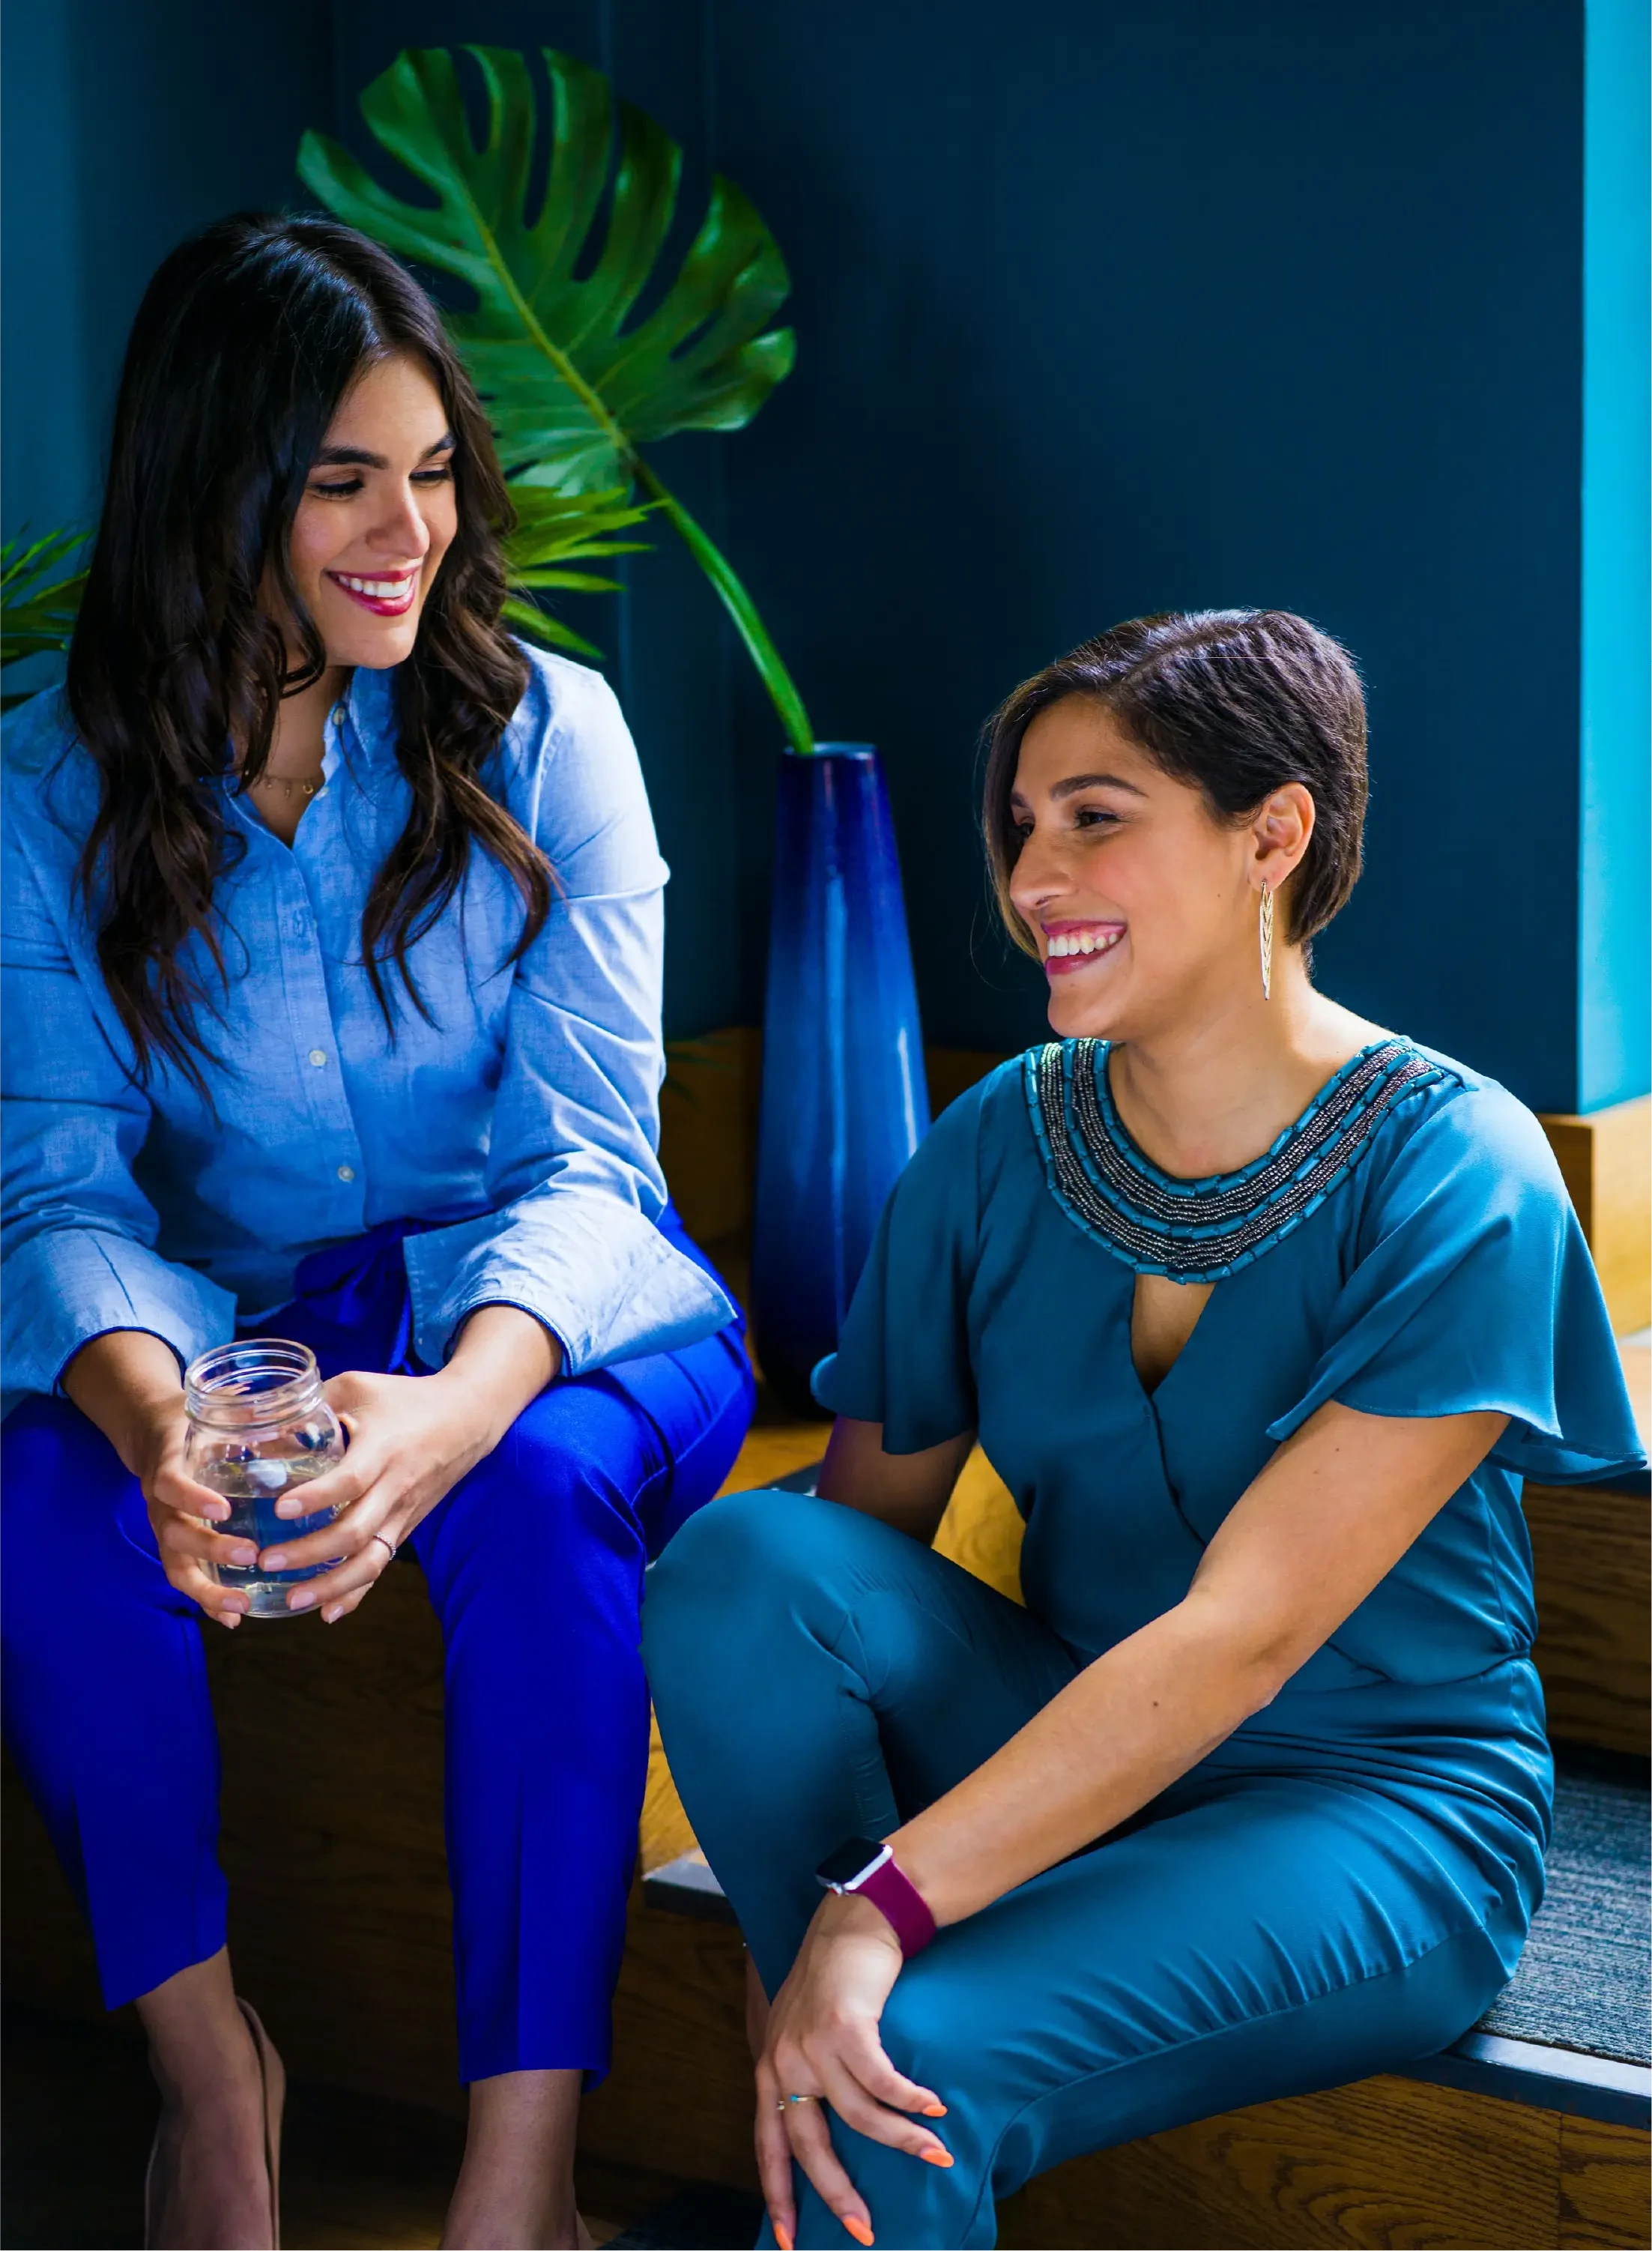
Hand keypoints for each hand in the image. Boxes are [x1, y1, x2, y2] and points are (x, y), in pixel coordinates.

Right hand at [135, 1394, 267, 1629]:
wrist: (153, 1435)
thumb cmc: (193, 1425)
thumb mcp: (208, 1415)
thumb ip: (242, 1414)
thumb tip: (291, 1410)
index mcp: (168, 1469)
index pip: (171, 1485)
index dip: (193, 1498)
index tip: (223, 1509)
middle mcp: (162, 1506)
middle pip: (176, 1535)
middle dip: (212, 1550)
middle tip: (251, 1554)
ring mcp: (167, 1530)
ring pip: (178, 1567)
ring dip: (209, 1590)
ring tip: (242, 1606)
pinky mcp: (176, 1548)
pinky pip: (187, 1579)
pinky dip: (209, 1601)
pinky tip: (236, 1618)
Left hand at [252, 1365, 494, 1620]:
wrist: (469, 1418)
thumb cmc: (408, 1398)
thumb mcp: (360, 1387)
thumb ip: (313, 1403)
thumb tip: (258, 1420)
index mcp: (383, 1449)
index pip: (350, 1480)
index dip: (315, 1497)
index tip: (280, 1509)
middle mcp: (395, 1486)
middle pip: (355, 1532)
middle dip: (310, 1553)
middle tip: (267, 1560)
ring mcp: (403, 1512)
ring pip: (370, 1559)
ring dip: (331, 1585)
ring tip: (292, 1598)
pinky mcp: (405, 1527)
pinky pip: (380, 1564)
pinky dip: (356, 1593)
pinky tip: (328, 1613)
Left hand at [755, 1893, 949, 2249]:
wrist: (852, 1919)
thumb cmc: (834, 1978)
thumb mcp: (803, 2030)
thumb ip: (807, 2076)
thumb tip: (831, 2135)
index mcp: (770, 2067)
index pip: (768, 2146)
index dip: (779, 2195)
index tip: (789, 2241)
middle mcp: (784, 2060)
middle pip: (810, 2147)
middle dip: (839, 2194)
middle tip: (865, 2229)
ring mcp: (813, 2044)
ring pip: (858, 2118)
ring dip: (902, 2142)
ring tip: (936, 2156)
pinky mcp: (846, 2026)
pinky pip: (883, 2082)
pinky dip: (912, 2102)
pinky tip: (936, 2110)